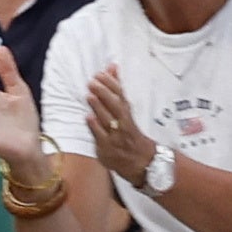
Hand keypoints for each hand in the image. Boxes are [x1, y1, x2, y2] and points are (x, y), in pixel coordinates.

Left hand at [83, 65, 160, 188]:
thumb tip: (111, 67)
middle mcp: (124, 125)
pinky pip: (101, 137)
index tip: (102, 73)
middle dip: (105, 93)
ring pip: (108, 121)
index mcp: (129, 116)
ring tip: (90, 95)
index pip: (121, 97)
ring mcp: (116, 138)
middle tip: (93, 82)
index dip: (112, 84)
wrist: (142, 164)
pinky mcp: (108, 149)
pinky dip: (95, 127)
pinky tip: (89, 117)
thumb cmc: (131, 135)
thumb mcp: (127, 113)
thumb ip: (117, 91)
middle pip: (115, 107)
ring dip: (99, 108)